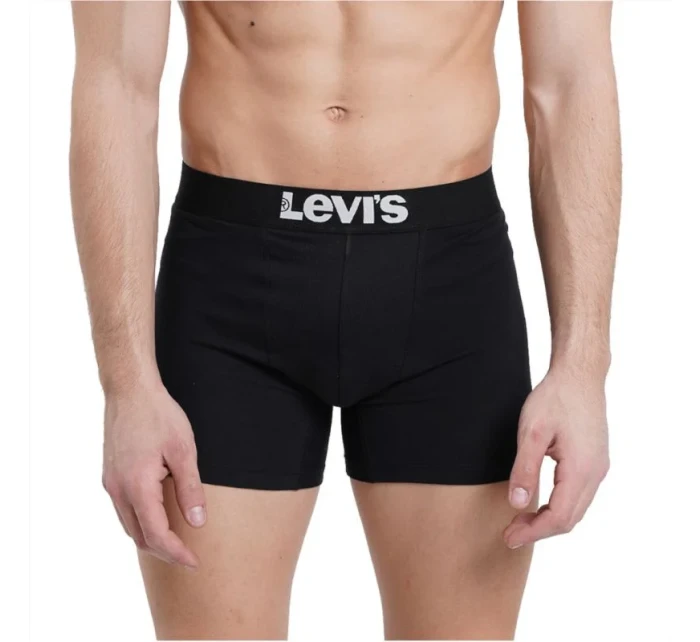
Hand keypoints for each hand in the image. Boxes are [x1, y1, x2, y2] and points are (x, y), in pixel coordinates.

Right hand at [101, 382, 205, 568]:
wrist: (130, 391)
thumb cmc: (159, 416)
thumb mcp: (183, 450)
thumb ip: (190, 489)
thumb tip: (197, 522)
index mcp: (137, 486)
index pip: (156, 534)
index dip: (176, 553)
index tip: (194, 562)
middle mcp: (118, 490)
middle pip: (139, 537)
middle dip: (164, 551)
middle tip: (188, 556)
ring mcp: (110, 483)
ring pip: (128, 526)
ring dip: (151, 538)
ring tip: (176, 542)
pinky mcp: (110, 475)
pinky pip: (123, 510)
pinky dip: (140, 522)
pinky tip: (157, 518)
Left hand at [504, 367, 609, 547]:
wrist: (579, 375)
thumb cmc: (555, 398)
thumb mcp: (532, 431)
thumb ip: (525, 468)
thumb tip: (518, 504)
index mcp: (582, 469)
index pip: (559, 517)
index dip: (533, 532)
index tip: (508, 538)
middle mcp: (596, 473)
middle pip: (569, 519)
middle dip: (539, 531)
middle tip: (509, 534)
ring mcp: (598, 468)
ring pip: (576, 510)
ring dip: (548, 520)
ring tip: (520, 521)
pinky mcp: (595, 461)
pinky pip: (578, 496)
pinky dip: (559, 507)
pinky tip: (539, 504)